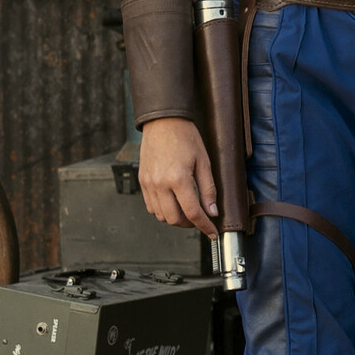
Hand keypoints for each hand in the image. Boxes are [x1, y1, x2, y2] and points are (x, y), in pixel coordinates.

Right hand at [137, 116, 217, 236]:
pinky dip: (162, 210)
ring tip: (187, 211)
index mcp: (178, 179)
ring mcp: (148, 184)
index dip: (205, 226)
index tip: (212, 233)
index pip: (193, 213)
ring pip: (160, 216)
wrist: (163, 122)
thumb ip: (208, 189)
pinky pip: (151, 206)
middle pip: (174, 219)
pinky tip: (173, 203)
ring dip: (175, 218)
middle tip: (200, 219)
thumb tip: (212, 211)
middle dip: (189, 224)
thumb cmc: (186, 138)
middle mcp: (160, 184)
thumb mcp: (204, 162)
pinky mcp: (142, 181)